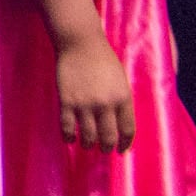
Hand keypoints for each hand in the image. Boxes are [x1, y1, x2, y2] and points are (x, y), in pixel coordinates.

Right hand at [54, 31, 135, 151]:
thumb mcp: (121, 80)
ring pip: (88, 136)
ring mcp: (85, 104)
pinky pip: (67, 127)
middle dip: (106, 147)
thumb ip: (121, 100)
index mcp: (123, 97)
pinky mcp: (67, 102)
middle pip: (108, 137)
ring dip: (88, 145)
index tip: (122, 150)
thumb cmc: (104, 60)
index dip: (125, 143)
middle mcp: (106, 104)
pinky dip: (69, 137)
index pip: (128, 129)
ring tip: (88, 146)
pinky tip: (70, 139)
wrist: (81, 44)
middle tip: (104, 150)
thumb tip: (120, 121)